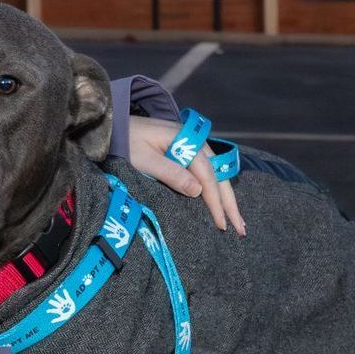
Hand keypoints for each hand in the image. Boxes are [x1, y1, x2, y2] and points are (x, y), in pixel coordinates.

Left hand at [127, 115, 245, 234]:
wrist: (113, 124)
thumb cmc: (125, 142)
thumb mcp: (144, 159)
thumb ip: (170, 173)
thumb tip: (199, 191)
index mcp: (186, 140)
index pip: (207, 175)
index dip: (215, 201)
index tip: (221, 224)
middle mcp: (194, 140)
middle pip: (218, 174)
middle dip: (229, 202)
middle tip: (241, 228)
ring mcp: (192, 144)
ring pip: (216, 173)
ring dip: (226, 196)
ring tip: (237, 220)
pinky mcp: (186, 149)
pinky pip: (207, 170)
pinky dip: (216, 187)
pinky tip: (221, 201)